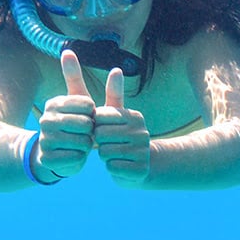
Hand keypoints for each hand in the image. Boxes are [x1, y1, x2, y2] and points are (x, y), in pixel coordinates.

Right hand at [35, 50, 95, 179]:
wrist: (59, 154)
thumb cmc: (75, 124)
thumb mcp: (78, 100)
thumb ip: (74, 77)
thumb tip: (67, 50)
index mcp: (54, 103)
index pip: (88, 105)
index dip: (94, 113)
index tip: (87, 116)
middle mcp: (46, 119)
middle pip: (86, 124)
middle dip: (92, 130)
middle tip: (85, 133)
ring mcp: (44, 140)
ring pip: (82, 142)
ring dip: (87, 145)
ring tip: (80, 143)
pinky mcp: (47, 158)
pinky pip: (77, 157)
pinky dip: (81, 158)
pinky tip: (74, 155)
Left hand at [95, 67, 150, 182]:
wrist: (139, 165)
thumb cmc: (120, 135)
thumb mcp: (116, 114)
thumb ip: (114, 92)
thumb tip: (117, 69)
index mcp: (134, 116)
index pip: (100, 116)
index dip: (96, 124)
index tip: (105, 128)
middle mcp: (142, 132)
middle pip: (101, 134)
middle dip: (99, 141)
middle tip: (109, 143)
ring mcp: (143, 151)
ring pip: (105, 152)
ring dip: (104, 155)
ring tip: (114, 153)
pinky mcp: (140, 170)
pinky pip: (112, 167)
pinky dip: (111, 168)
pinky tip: (119, 165)